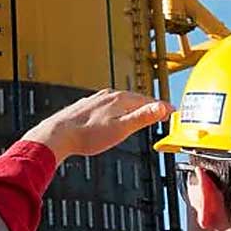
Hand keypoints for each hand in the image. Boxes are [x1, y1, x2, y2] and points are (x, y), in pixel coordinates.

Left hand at [23, 89, 174, 162]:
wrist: (58, 135)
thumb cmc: (87, 135)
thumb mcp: (122, 129)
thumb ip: (143, 117)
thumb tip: (162, 107)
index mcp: (120, 99)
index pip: (148, 101)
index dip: (161, 108)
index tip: (172, 112)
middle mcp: (108, 96)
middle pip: (134, 100)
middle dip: (148, 107)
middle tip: (159, 114)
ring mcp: (96, 100)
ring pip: (120, 102)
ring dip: (131, 108)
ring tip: (139, 115)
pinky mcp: (86, 107)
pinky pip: (107, 106)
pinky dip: (116, 111)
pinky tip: (112, 118)